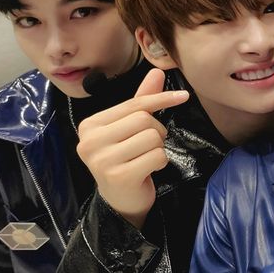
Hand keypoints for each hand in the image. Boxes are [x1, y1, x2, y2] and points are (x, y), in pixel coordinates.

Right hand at [76, 68, 188, 228]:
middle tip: (147, 146)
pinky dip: (160, 162)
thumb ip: (142, 100)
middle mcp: (90, 141)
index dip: (161, 99)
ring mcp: (102, 160)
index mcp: (90, 125)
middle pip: (144, 120)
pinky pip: (157, 156)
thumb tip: (157, 71)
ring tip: (145, 158)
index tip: (183, 96)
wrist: (120, 201)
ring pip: (152, 137)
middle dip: (157, 132)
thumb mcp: (130, 128)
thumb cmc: (126, 159)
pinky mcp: (118, 176)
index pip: (134, 105)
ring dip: (158, 148)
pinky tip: (148, 170)